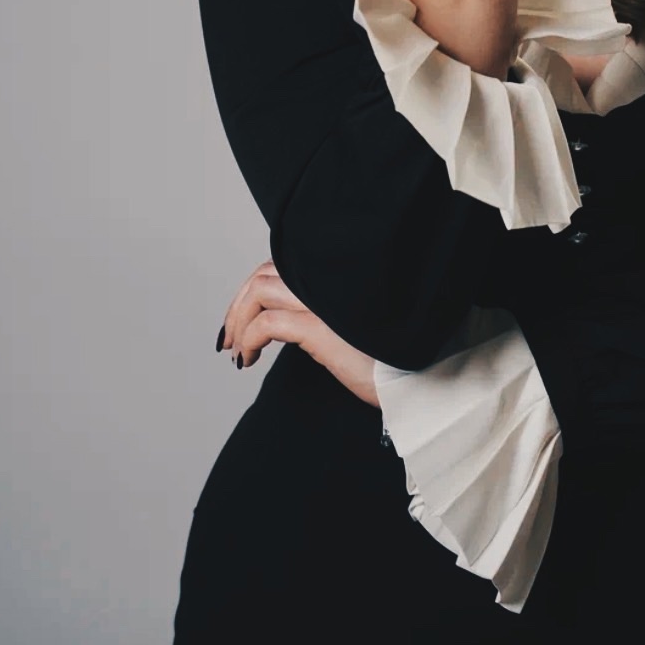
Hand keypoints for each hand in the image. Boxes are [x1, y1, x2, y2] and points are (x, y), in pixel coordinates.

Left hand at [216, 258, 379, 407]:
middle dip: (239, 305)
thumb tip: (286, 317)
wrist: (415, 380)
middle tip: (229, 337)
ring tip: (237, 350)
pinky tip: (249, 358)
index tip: (242, 318)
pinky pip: (267, 324)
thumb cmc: (388, 357)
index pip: (283, 264)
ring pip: (259, 292)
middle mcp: (328, 279)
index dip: (254, 287)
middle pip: (264, 274)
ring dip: (238, 321)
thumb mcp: (352, 322)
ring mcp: (323, 301)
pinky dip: (249, 338)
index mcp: (336, 275)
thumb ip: (325, 307)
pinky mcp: (318, 328)